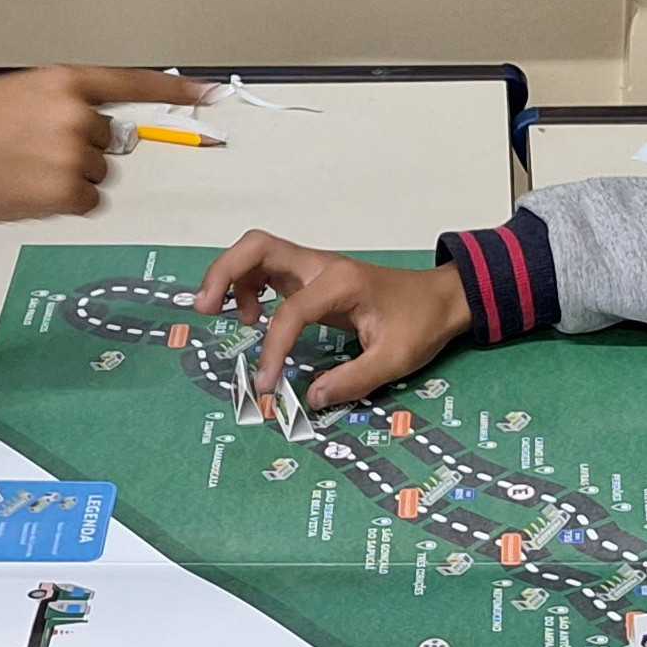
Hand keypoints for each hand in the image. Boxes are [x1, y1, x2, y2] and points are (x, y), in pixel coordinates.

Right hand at [0, 66, 206, 229]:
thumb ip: (60, 103)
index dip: (174, 90)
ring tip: (21, 172)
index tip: (211, 93)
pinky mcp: (70, 191)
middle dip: (79, 150)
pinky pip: (86, 202)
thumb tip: (94, 127)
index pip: (131, 83)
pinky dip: (63, 204)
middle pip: (108, 141)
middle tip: (30, 154)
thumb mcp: (16, 96)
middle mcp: (78, 114)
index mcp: (64, 81)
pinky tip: (28, 193)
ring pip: (97, 175)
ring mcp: (76, 153)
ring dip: (68, 179)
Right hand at [195, 232, 475, 407]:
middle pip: (257, 246)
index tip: (265, 386)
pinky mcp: (310, 279)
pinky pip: (266, 270)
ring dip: (230, 277)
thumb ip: (353, 381)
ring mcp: (313, 268)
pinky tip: (252, 318)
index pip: (291, 311)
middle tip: (205, 310)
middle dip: (223, 272)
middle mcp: (320, 266)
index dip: (273, 349)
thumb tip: (309, 399)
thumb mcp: (395, 359)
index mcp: (341, 283)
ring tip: (222, 316)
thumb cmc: (420, 324)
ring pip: (257, 253)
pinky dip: (247, 287)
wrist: (441, 298)